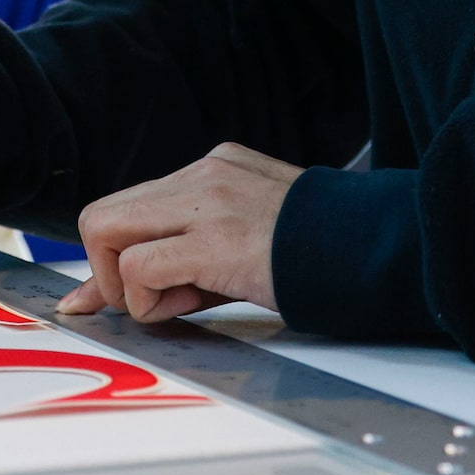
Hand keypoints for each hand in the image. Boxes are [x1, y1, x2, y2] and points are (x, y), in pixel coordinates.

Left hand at [59, 143, 300, 323]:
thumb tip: (107, 294)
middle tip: (153, 301)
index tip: (109, 298)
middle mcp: (203, 174)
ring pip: (105, 231)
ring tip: (181, 300)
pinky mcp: (215, 238)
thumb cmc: (314, 258)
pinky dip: (148, 300)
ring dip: (127, 284)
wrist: (373, 253)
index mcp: (212, 168)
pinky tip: (192, 305)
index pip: (129, 206)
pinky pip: (140, 266)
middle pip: (101, 215)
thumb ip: (182, 259)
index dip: (112, 258)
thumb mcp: (241, 243)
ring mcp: (207, 200)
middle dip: (109, 271)